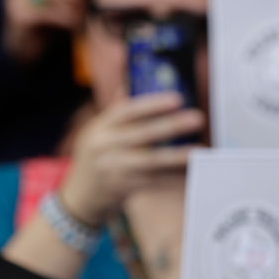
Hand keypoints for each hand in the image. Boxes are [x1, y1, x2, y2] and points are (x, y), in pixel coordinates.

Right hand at [3, 0, 83, 64]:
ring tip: (82, 17)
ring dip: (74, 6)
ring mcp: (17, 0)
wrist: (21, 55)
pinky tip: (74, 26)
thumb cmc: (44, 28)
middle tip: (88, 4)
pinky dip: (66, 19)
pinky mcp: (19, 17)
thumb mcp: (56, 4)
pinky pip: (50, 13)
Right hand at [59, 92, 203, 225]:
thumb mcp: (97, 132)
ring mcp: (112, 169)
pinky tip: (188, 172)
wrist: (79, 196)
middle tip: (198, 118)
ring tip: (198, 150)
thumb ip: (116, 111)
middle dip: (172, 125)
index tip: (177, 99)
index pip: (127, 111)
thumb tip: (130, 82)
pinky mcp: (122, 188)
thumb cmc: (95, 158)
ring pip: (150, 161)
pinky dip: (171, 177)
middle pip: (142, 134)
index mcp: (100, 127)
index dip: (153, 104)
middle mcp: (104, 146)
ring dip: (176, 155)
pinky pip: (152, 181)